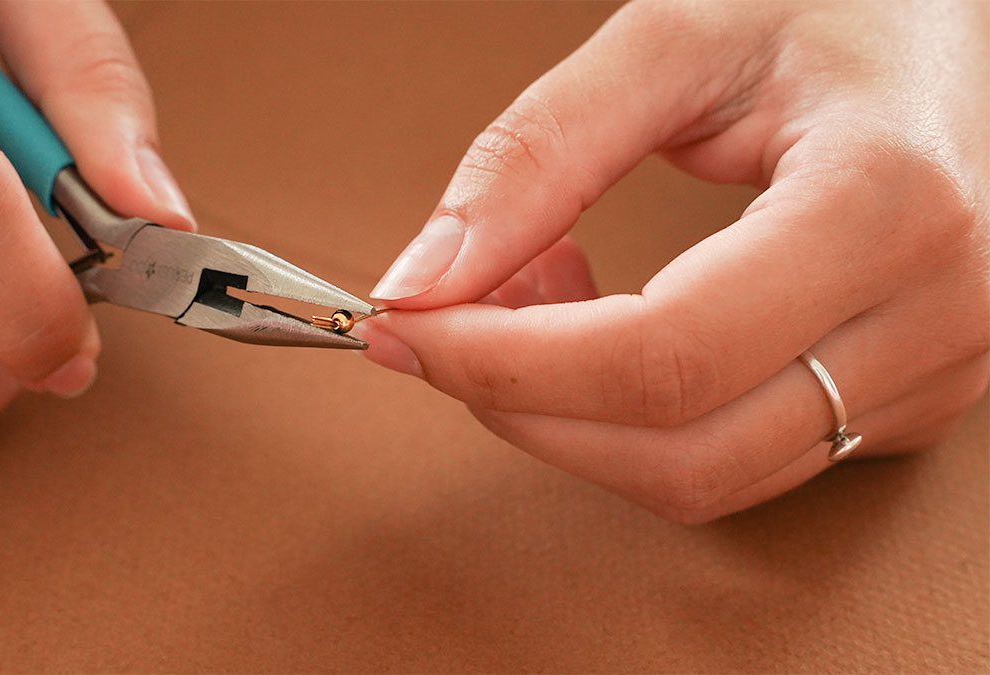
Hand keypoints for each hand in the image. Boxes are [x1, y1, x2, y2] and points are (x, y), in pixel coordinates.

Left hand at [359, 0, 988, 521]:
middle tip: (446, 319)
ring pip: (701, 478)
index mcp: (887, 204)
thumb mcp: (672, 42)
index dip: (507, 363)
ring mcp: (933, 375)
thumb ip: (536, 156)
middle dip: (525, 404)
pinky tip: (604, 322)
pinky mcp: (904, 404)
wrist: (949, 33)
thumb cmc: (832, 10)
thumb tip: (421, 281)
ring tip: (536, 289)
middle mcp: (934, 315)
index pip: (663, 358)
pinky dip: (631, 418)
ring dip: (574, 413)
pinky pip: (734, 461)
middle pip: (679, 453)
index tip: (409, 327)